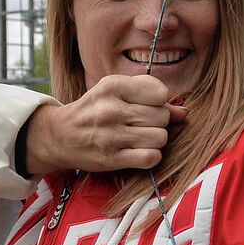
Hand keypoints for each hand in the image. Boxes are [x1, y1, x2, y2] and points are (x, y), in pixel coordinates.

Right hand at [22, 75, 188, 173]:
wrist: (59, 136)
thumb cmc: (95, 111)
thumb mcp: (117, 94)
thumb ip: (151, 99)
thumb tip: (184, 112)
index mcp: (113, 86)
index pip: (160, 92)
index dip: (159, 101)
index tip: (147, 105)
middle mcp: (111, 109)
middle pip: (162, 116)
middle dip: (158, 122)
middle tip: (141, 124)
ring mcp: (111, 135)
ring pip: (160, 137)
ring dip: (155, 140)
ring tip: (140, 138)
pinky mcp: (111, 159)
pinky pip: (150, 157)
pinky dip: (150, 157)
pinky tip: (140, 152)